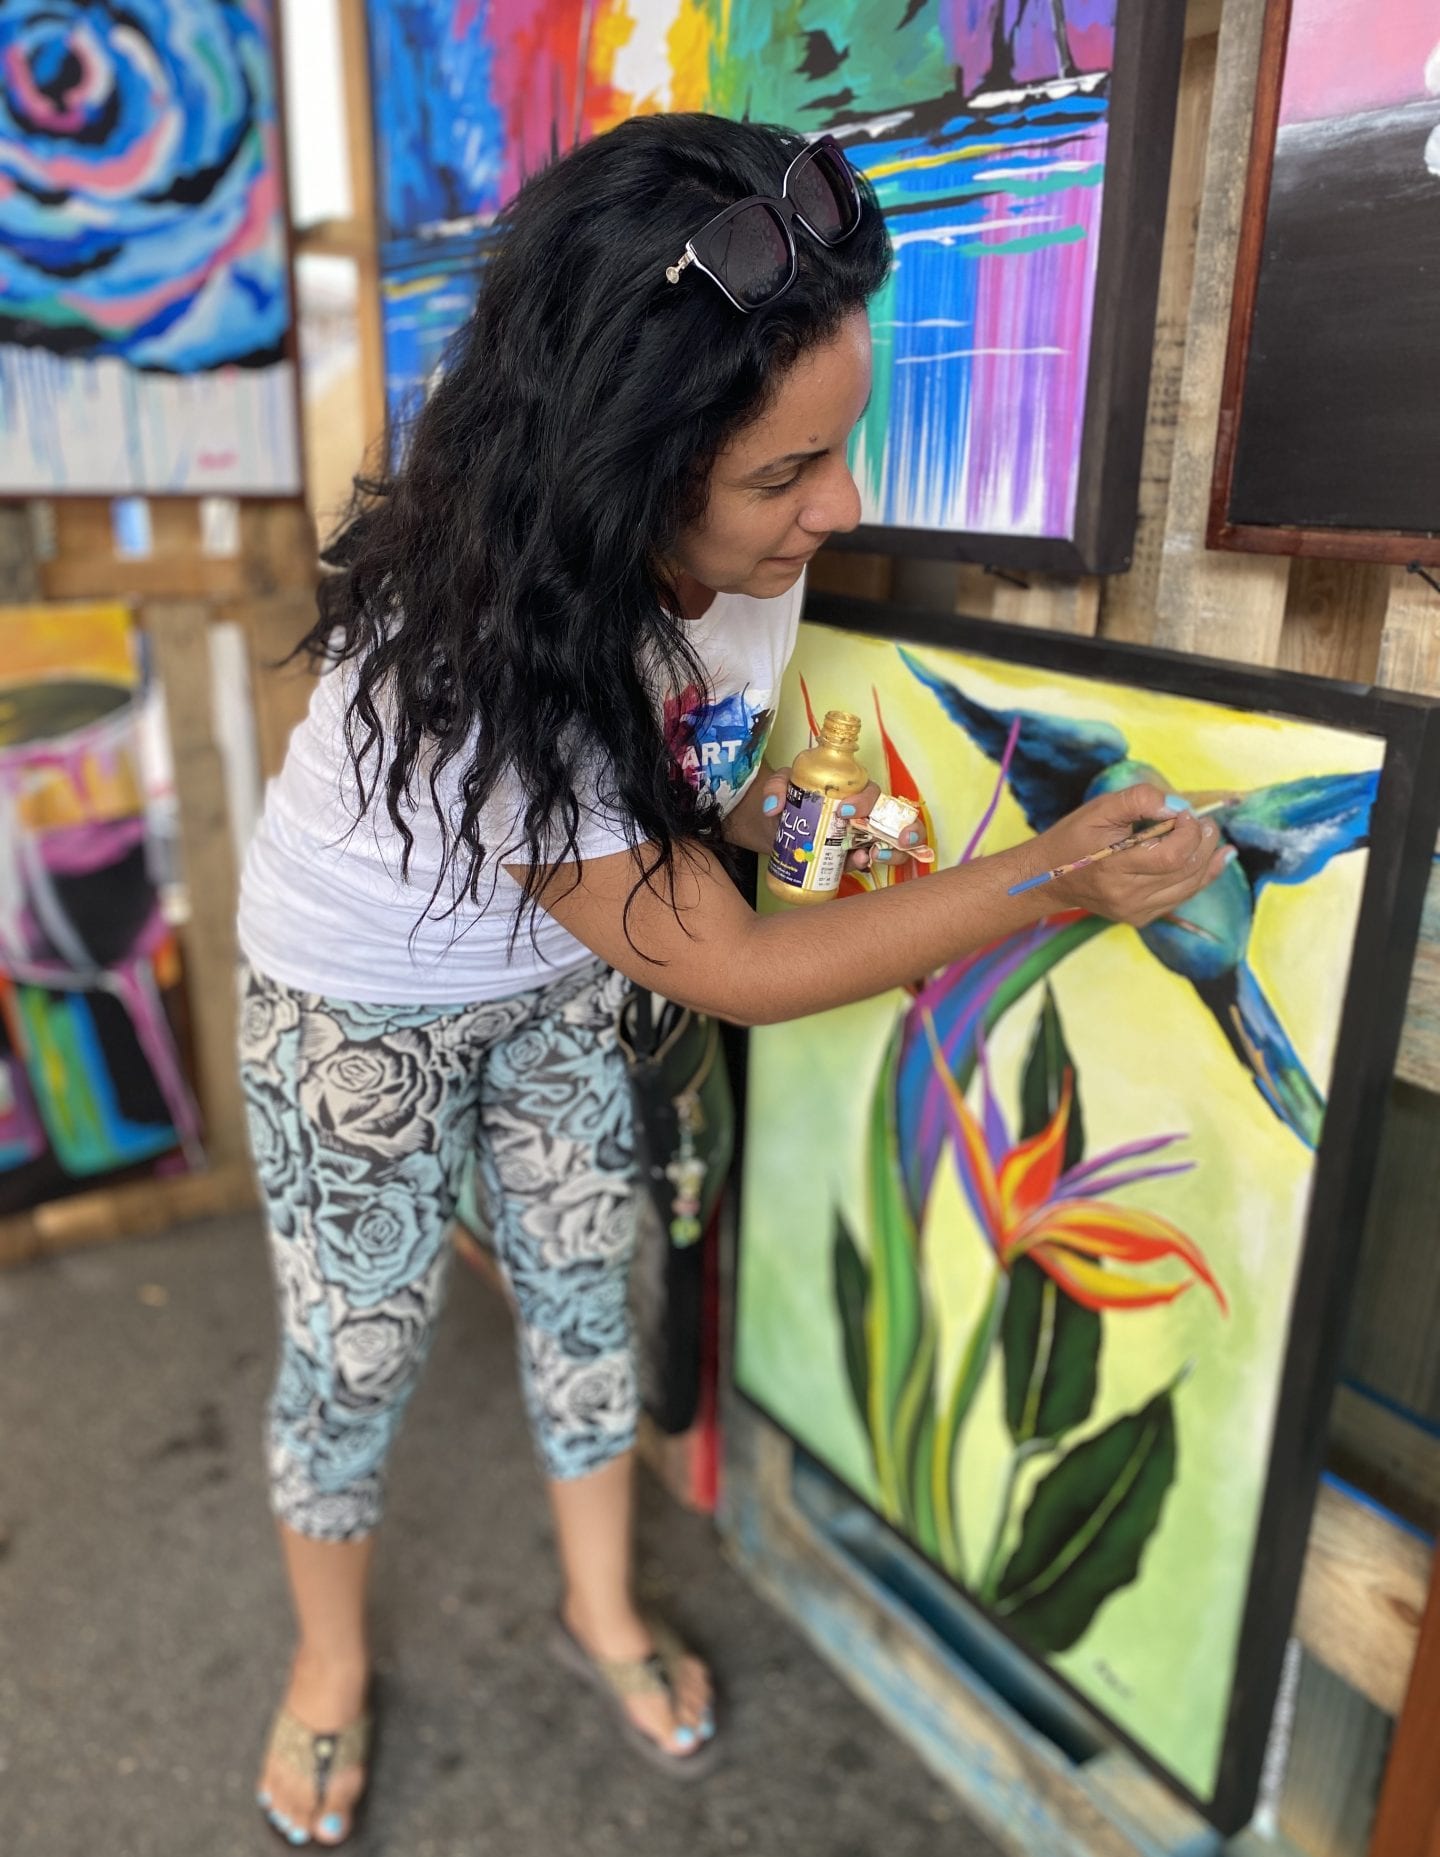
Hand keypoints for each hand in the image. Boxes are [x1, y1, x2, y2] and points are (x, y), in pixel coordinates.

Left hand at [758, 768, 929, 871]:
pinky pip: (873, 860)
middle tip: (882, 839)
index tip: (844, 812)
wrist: (776, 828)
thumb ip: (776, 787)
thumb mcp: (782, 785)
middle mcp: (865, 813)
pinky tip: (864, 862)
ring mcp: (864, 837)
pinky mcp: (855, 857)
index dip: (864, 801)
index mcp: (853, 791)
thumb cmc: (789, 801)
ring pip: (894, 842)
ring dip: (896, 850)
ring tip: (879, 855)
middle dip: (901, 828)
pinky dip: (874, 863)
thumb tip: (773, 806)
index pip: (870, 792)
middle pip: (893, 818)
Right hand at [1023, 784, 1230, 924]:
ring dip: (1208, 860)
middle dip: (1204, 842)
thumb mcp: (1100, 808)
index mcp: (1114, 868)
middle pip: (1185, 871)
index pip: (1171, 856)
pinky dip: (1201, 876)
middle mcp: (1127, 896)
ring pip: (1189, 887)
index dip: (1189, 832)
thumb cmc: (1074, 837)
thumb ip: (1139, 800)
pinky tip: (1216, 859)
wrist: (1049, 878)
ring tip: (1212, 836)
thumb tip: (1178, 806)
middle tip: (1207, 822)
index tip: (1187, 813)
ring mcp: (1135, 911)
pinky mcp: (1140, 918)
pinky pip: (1181, 897)